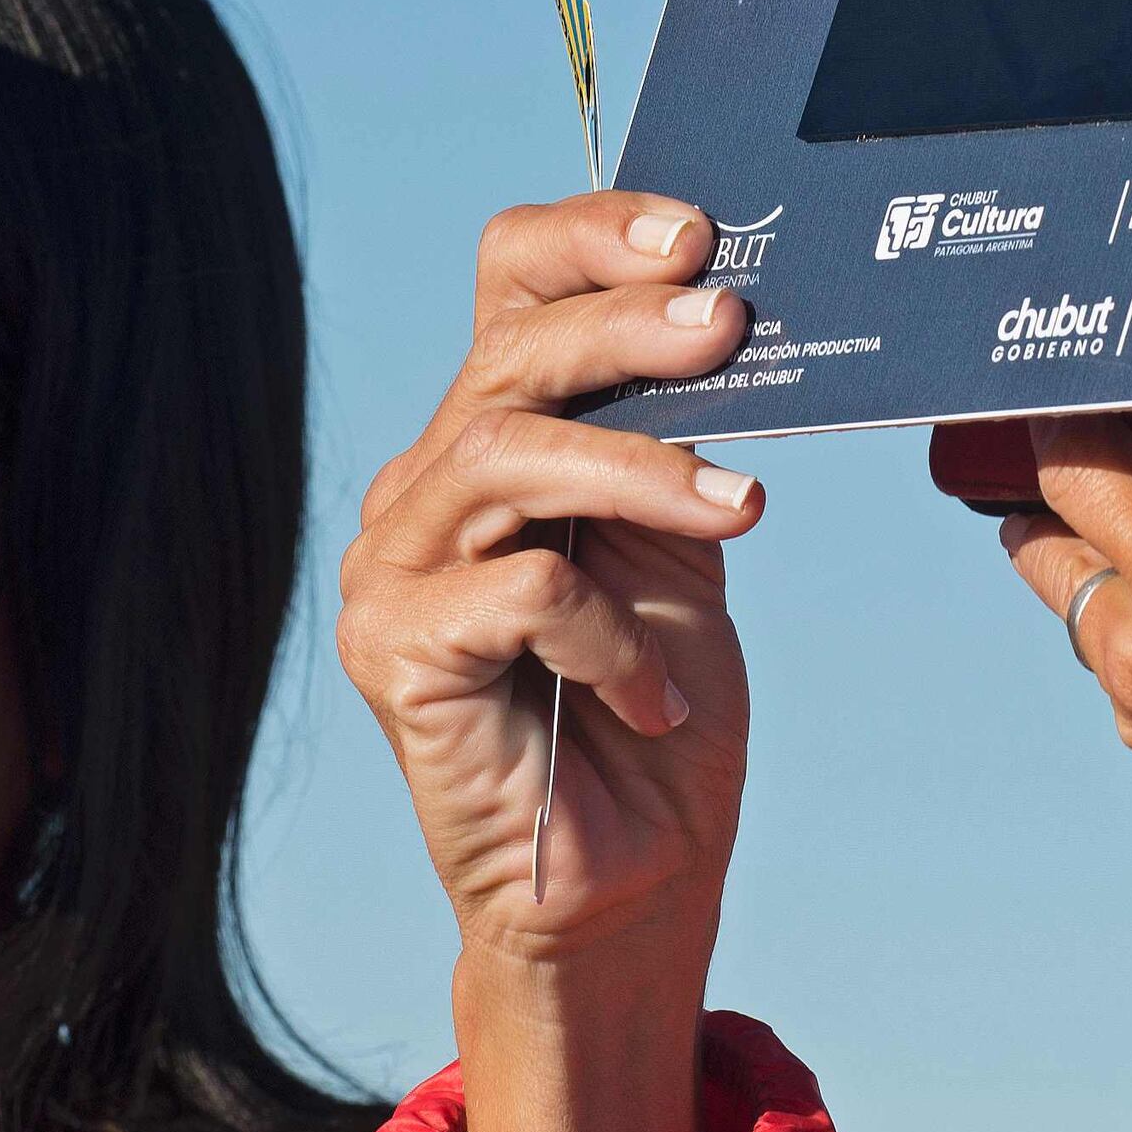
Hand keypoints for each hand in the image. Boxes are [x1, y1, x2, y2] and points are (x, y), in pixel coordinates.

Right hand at [335, 195, 764, 1131]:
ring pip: (504, 457)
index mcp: (498, 443)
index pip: (512, 287)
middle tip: (732, 327)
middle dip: (630, 331)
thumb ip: (682, 447)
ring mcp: (394, 571)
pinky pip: (518, 592)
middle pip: (509, 356)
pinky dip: (609, 635)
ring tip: (739, 513)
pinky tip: (653, 696)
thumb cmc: (657, 727)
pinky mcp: (392, 655)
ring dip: (640, 472)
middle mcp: (427, 492)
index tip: (699, 236)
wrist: (630, 895)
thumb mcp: (687, 556)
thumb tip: (729, 321)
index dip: (594, 240)